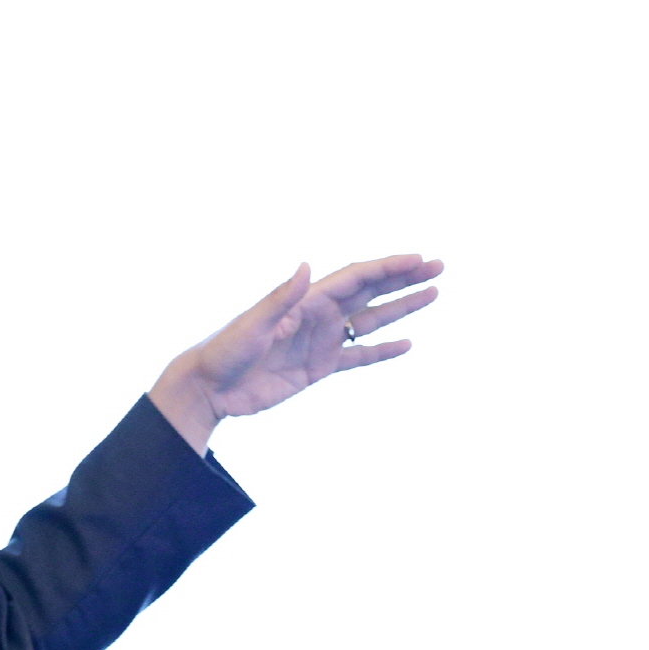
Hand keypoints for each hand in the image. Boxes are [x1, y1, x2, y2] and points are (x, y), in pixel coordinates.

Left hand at [148, 254, 443, 453]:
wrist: (210, 389)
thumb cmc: (225, 353)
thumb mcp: (254, 325)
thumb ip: (282, 298)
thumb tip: (306, 266)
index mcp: (305, 301)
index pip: (355, 278)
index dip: (388, 267)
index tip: (418, 259)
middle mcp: (317, 316)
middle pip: (370, 292)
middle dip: (403, 279)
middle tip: (438, 267)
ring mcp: (320, 341)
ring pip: (370, 320)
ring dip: (400, 308)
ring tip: (433, 295)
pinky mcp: (318, 368)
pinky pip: (357, 356)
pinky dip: (382, 351)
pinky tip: (407, 344)